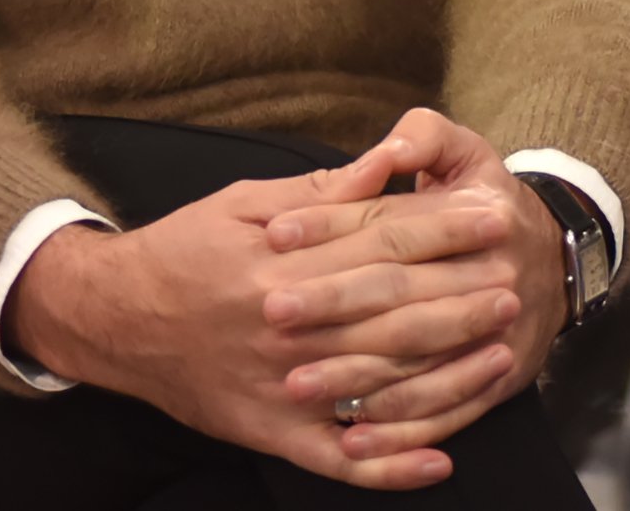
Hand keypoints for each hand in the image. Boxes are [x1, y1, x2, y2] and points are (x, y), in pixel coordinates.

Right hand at [4, 121, 463, 488]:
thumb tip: (389, 162)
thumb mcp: (245, 201)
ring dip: (445, 373)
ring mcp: (278, 386)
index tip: (494, 214)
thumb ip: (323, 191)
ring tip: (502, 354)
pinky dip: (387, 467)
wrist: (112, 319)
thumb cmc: (185, 249)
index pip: (380, 241)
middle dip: (459, 298)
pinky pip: (335, 458)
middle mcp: (283, 325)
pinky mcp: (267, 432)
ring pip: (375, 384)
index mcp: (280, 260)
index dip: (443, 228)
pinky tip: (439, 463)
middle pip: (389, 312)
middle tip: (517, 284)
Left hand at [260, 110, 573, 466]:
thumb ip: (422, 138)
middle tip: (270, 312)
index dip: (331, 226)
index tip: (275, 234)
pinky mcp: (499, 379)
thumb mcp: (466, 152)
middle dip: (332, 304)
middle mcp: (490, 275)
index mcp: (478, 214)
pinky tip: (352, 435)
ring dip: (355, 377)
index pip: (392, 225)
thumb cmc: (488, 204)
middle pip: (398, 293)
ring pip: (417, 360)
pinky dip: (400, 428)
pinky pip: (446, 410)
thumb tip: (382, 154)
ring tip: (295, 383)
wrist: (557, 262)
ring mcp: (496, 333)